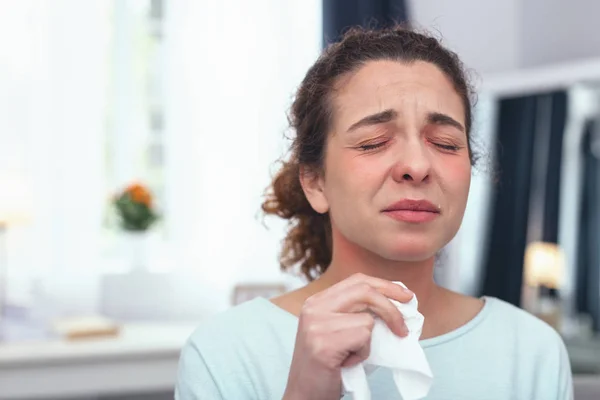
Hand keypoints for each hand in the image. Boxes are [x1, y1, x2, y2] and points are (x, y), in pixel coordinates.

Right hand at [282, 273, 413, 399]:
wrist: (304, 394)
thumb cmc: (328, 365)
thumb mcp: (337, 331)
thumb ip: (355, 313)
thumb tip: (396, 303)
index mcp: (317, 301)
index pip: (357, 280)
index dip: (385, 285)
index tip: (405, 296)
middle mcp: (314, 308)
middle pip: (365, 291)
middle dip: (391, 307)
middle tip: (403, 327)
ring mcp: (317, 324)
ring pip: (367, 319)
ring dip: (369, 342)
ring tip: (352, 355)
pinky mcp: (324, 343)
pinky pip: (363, 338)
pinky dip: (363, 353)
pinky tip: (346, 363)